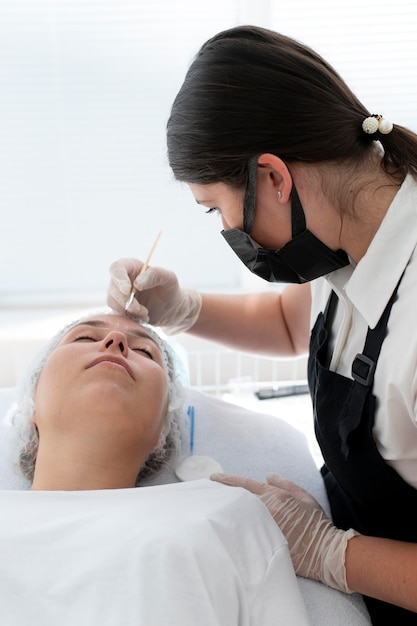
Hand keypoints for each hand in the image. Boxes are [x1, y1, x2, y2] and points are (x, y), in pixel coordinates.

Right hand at [107, 258, 201, 333]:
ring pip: (112, 302)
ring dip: (128, 311)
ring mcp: (119, 295)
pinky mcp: (120, 309)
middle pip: (113, 288)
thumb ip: (155, 274)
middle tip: (141, 310)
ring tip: (145, 314)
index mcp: (132, 267)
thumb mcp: (169, 278)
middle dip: (125, 301)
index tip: (127, 291)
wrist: (172, 309)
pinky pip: (117, 314)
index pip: (116, 268)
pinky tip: (142, 318)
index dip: (119, 279)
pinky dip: (129, 318)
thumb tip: (137, 283)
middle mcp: (122, 280)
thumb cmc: (171, 290)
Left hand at [211, 472, 358, 592]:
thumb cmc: (316, 524)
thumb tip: (267, 475)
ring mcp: (262, 528)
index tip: (212, 477)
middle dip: (221, 495)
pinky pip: (243, 534)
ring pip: (237, 516)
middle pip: (236, 500)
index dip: (227, 480)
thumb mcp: (304, 497)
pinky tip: (224, 528)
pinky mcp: (263, 545)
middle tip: (206, 492)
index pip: (245, 484)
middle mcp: (266, 511)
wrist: (325, 552)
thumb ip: (284, 483)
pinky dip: (233, 529)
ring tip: (211, 508)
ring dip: (225, 511)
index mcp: (275, 497)